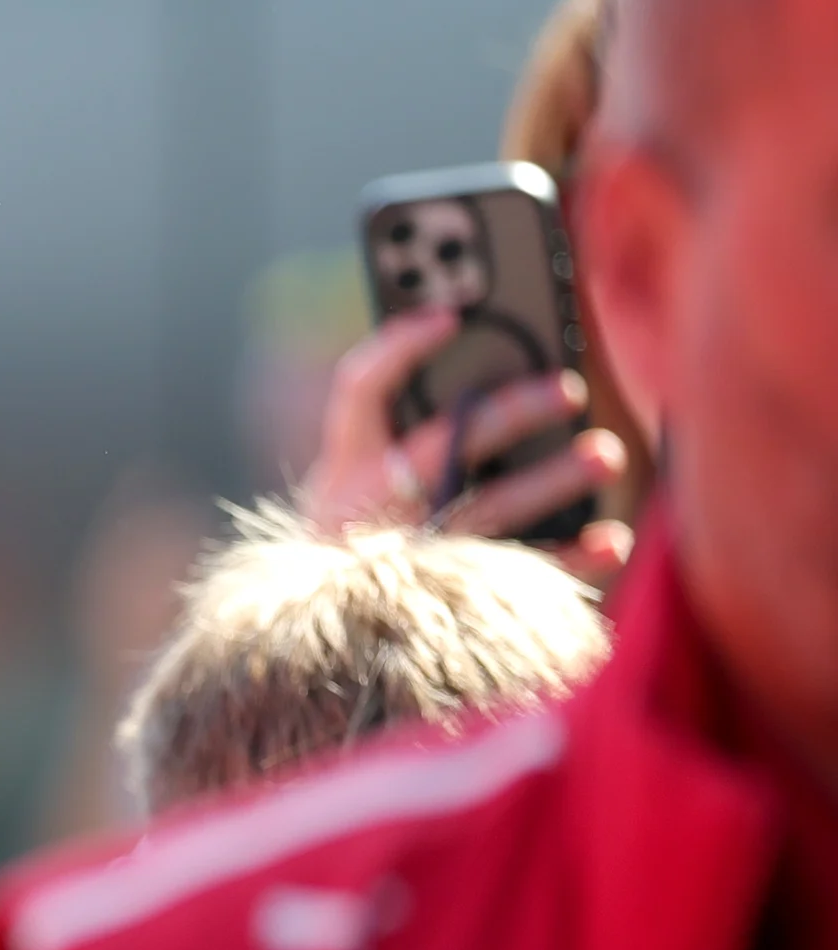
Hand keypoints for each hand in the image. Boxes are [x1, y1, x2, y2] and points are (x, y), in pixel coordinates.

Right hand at [296, 307, 632, 580]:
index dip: (400, 346)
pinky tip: (613, 537)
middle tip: (569, 389)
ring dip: (553, 480)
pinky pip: (519, 576)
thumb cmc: (359, 534)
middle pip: (442, 446)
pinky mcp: (451, 597)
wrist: (335, 633)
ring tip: (605, 453)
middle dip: (509, 413)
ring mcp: (414, 554)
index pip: (359, 388)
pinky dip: (571, 558)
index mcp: (343, 466)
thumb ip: (395, 430)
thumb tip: (482, 362)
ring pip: (489, 509)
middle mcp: (373, 506)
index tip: (452, 316)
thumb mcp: (352, 481)